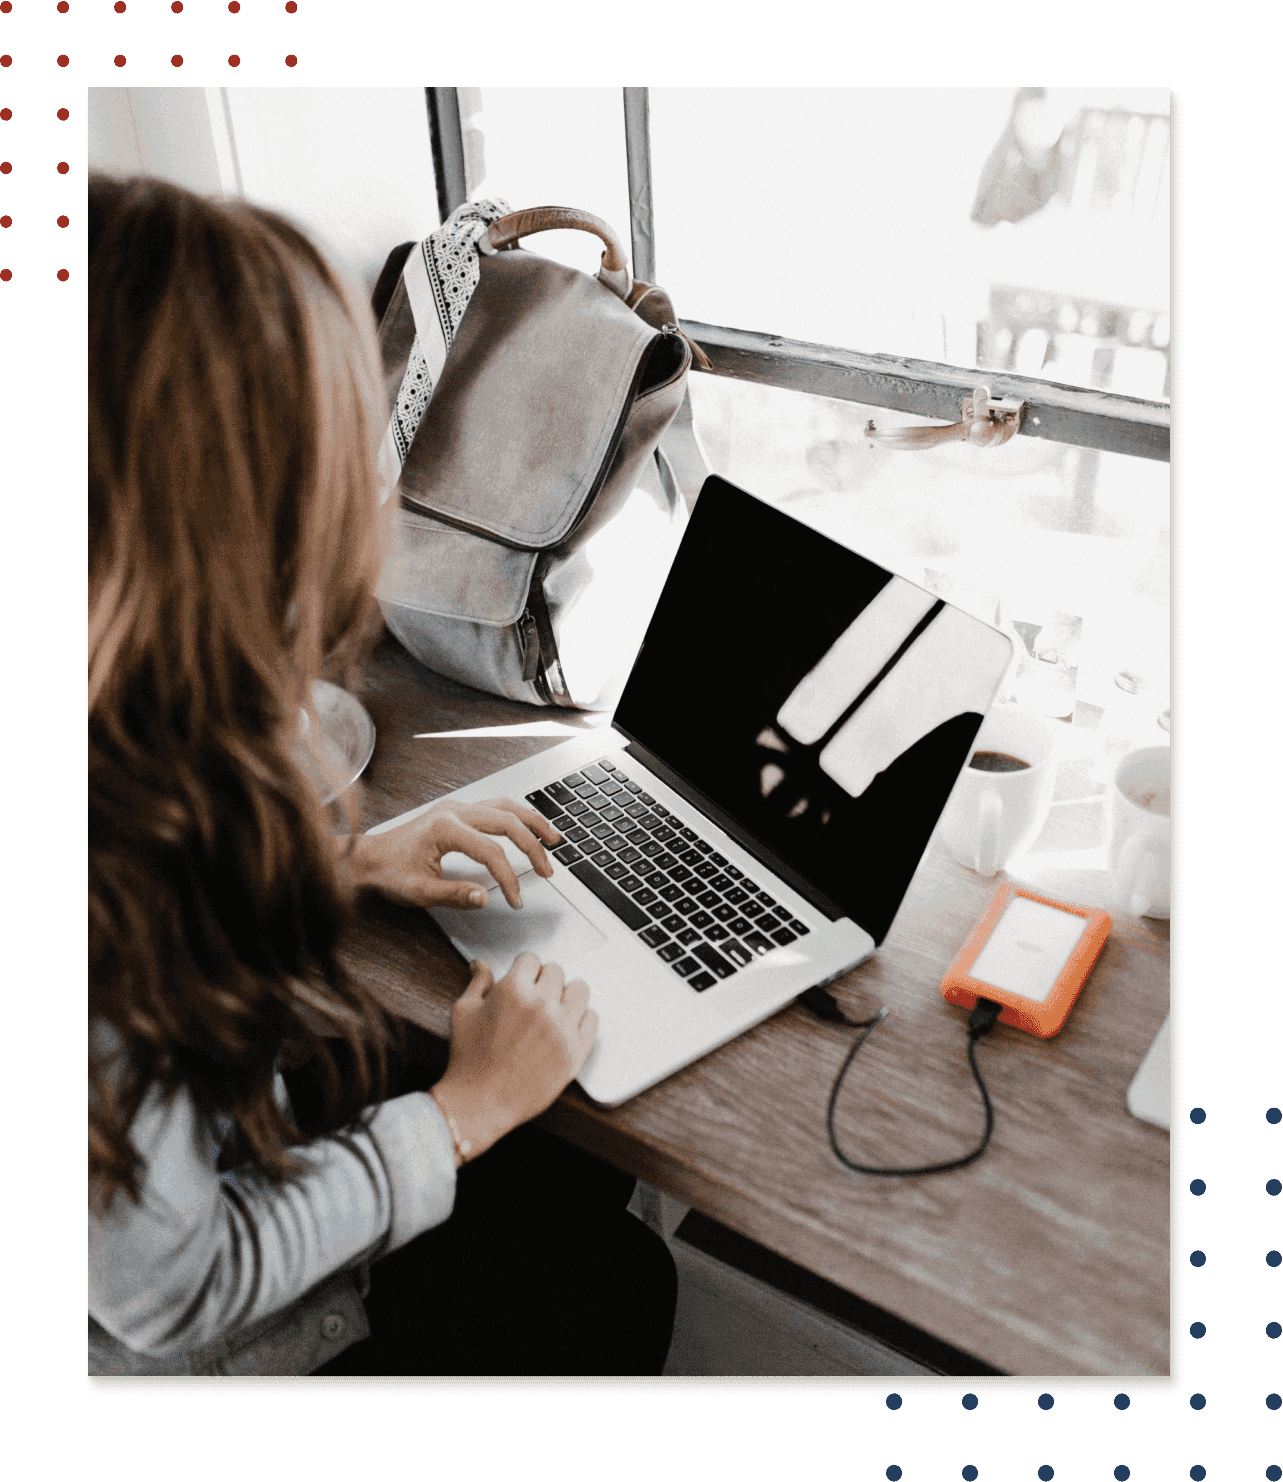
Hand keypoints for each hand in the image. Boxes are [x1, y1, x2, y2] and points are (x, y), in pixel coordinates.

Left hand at [345, 797, 561, 910]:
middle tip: (548, 870)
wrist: (367, 858)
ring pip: (505, 806)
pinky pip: (495, 806)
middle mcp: (454, 810)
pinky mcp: (456, 810)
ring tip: (554, 838)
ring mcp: (456, 806)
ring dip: (532, 821)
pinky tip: (528, 826)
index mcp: (445, 828)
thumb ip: (454, 896)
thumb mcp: (419, 892)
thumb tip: (486, 898)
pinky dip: (517, 816)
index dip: (509, 878)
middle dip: (533, 846)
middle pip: (507, 821)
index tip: (515, 899)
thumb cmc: (388, 873)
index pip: (492, 852)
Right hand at [430, 954, 596, 1161]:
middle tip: (534, 997)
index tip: (523, 978)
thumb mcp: (464, 1012)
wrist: (480, 1102)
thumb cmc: (468, 1059)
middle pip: (557, 971)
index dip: (524, 968)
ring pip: (580, 989)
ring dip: (567, 994)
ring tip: (555, 1007)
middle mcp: (542, 1004)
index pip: (532, 958)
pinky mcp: (576, 1051)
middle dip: (544, 980)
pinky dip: (581, 1018)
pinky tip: (566, 1025)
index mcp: (514, 990)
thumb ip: (478, 983)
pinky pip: (592, 1018)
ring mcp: (562, 1028)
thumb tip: (480, 965)